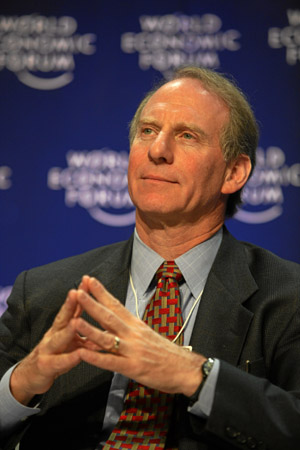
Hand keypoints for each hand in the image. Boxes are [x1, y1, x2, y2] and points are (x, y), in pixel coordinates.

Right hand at [10, 281, 95, 405]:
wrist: (30, 376)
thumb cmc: (54, 355)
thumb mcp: (71, 343)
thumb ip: (87, 334)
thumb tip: (106, 327)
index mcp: (61, 327)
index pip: (72, 308)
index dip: (79, 295)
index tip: (87, 281)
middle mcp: (53, 334)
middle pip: (62, 317)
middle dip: (69, 305)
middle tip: (76, 292)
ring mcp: (47, 349)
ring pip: (58, 338)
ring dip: (67, 330)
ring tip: (76, 322)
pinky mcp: (45, 366)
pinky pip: (58, 362)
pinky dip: (68, 359)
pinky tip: (78, 355)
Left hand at [72, 276, 205, 396]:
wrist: (185, 368)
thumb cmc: (166, 352)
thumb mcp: (147, 334)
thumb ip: (129, 328)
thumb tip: (113, 322)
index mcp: (136, 325)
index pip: (116, 304)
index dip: (102, 292)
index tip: (89, 280)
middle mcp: (133, 334)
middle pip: (109, 316)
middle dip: (92, 303)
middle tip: (78, 291)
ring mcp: (132, 350)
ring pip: (107, 338)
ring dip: (90, 329)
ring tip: (74, 320)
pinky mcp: (133, 368)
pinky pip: (111, 362)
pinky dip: (96, 358)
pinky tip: (83, 354)